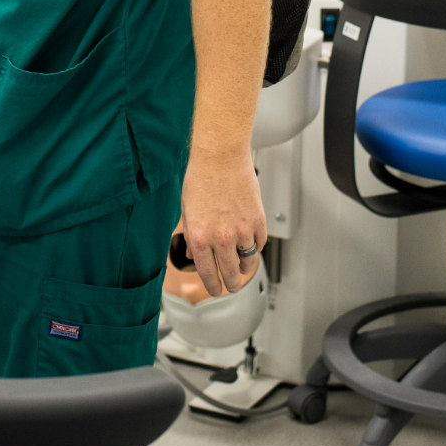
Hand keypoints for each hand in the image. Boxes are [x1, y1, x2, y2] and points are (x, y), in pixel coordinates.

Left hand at [178, 145, 265, 297]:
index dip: (213, 286)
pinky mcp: (257, 220)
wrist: (221, 155)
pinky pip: (259, 243)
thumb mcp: (187, 210)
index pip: (207, 273)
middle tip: (231, 287)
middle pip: (230, 273)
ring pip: (247, 261)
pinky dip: (255, 248)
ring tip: (241, 269)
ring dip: (244, 268)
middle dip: (231, 285)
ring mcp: (242, 230)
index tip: (216, 290)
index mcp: (200, 236)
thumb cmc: (201, 177)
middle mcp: (221, 237)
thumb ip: (192, 236)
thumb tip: (194, 254)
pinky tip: (250, 247)